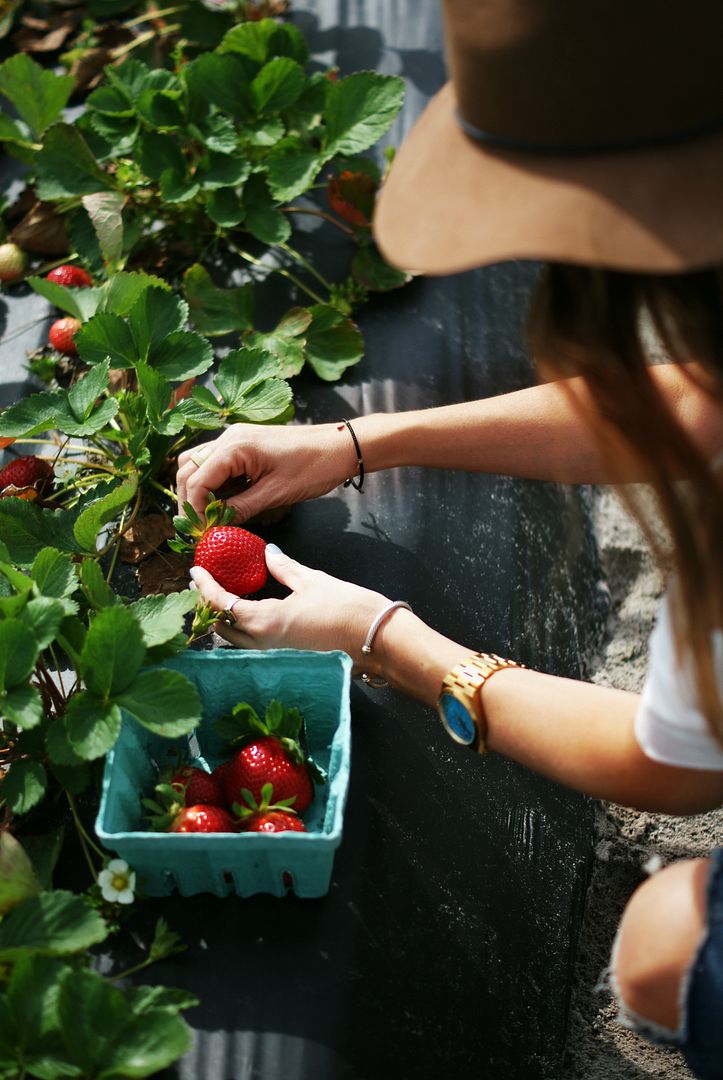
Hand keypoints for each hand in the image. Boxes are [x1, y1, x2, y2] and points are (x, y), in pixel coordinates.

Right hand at [176, 422, 358, 521]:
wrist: (341, 446)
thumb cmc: (313, 467)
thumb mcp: (275, 494)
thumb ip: (241, 509)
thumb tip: (216, 528)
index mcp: (234, 447)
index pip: (196, 481)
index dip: (194, 510)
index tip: (201, 533)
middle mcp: (229, 438)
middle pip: (189, 469)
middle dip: (191, 500)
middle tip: (200, 528)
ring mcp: (236, 439)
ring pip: (199, 465)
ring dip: (201, 491)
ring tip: (211, 517)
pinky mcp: (245, 445)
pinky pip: (218, 464)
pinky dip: (216, 484)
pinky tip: (226, 503)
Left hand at [189, 544, 391, 672]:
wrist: (376, 639)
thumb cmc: (346, 608)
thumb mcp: (311, 580)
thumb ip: (283, 567)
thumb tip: (267, 554)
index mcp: (264, 622)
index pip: (221, 603)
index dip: (205, 585)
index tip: (195, 570)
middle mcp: (263, 645)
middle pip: (222, 627)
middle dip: (209, 605)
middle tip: (204, 583)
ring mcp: (275, 657)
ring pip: (236, 640)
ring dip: (225, 620)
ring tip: (223, 597)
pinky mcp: (287, 660)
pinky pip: (254, 645)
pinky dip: (243, 630)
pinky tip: (249, 615)